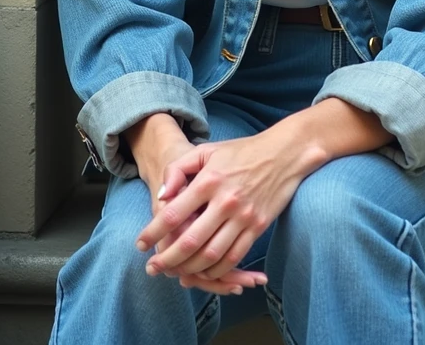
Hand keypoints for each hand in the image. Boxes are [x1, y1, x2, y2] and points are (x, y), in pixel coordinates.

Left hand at [127, 113, 266, 295]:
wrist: (284, 153)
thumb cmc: (241, 151)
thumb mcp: (207, 151)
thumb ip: (179, 169)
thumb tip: (162, 195)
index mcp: (209, 180)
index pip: (173, 213)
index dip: (153, 233)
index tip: (140, 244)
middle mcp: (225, 201)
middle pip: (190, 242)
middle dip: (167, 260)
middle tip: (152, 269)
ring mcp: (243, 217)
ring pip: (211, 255)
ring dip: (189, 269)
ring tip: (175, 273)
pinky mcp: (258, 227)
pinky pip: (234, 257)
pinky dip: (216, 270)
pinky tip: (204, 271)